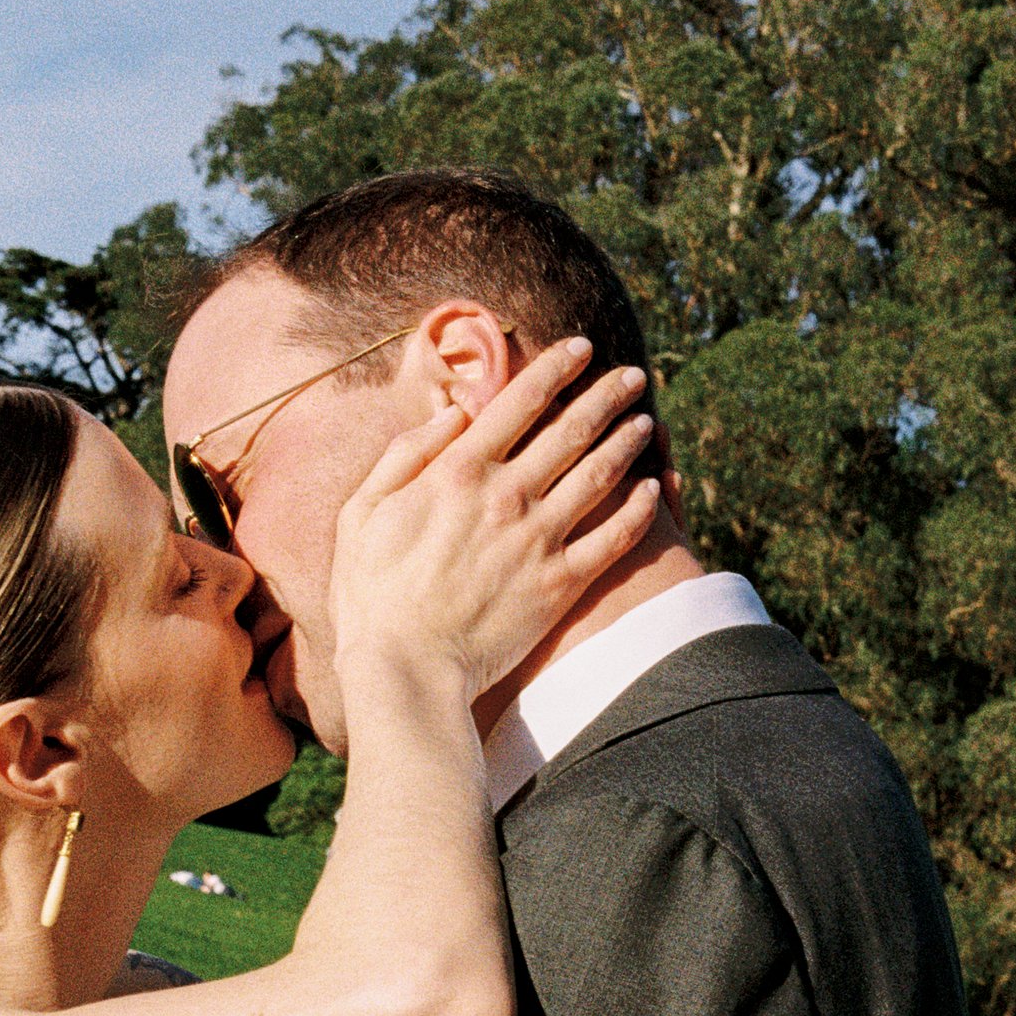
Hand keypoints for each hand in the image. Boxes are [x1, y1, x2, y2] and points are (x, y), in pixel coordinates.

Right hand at [328, 339, 660, 697]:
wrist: (406, 668)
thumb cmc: (371, 593)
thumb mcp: (362, 511)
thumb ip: (404, 455)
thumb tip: (449, 414)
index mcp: (459, 470)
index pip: (520, 401)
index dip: (556, 367)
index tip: (582, 347)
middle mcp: (506, 495)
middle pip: (571, 429)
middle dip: (607, 394)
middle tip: (633, 376)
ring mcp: (538, 539)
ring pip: (599, 475)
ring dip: (627, 442)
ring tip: (646, 422)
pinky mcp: (560, 584)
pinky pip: (612, 539)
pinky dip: (637, 511)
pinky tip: (653, 490)